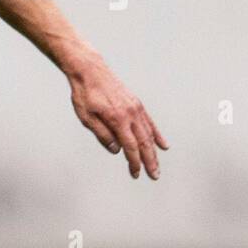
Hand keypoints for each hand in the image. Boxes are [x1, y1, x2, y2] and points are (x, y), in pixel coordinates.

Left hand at [68, 55, 167, 178]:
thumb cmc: (85, 95)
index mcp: (118, 120)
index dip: (134, 162)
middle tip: (154, 176)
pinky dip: (157, 135)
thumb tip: (116, 150)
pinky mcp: (136, 104)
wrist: (90, 72)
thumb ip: (102, 135)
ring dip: (154, 151)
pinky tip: (162, 145)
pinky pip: (149, 122)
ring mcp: (136, 108)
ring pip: (149, 134)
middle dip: (149, 161)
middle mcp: (131, 114)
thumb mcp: (87, 117)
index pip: (130, 147)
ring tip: (157, 166)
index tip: (136, 174)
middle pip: (144, 143)